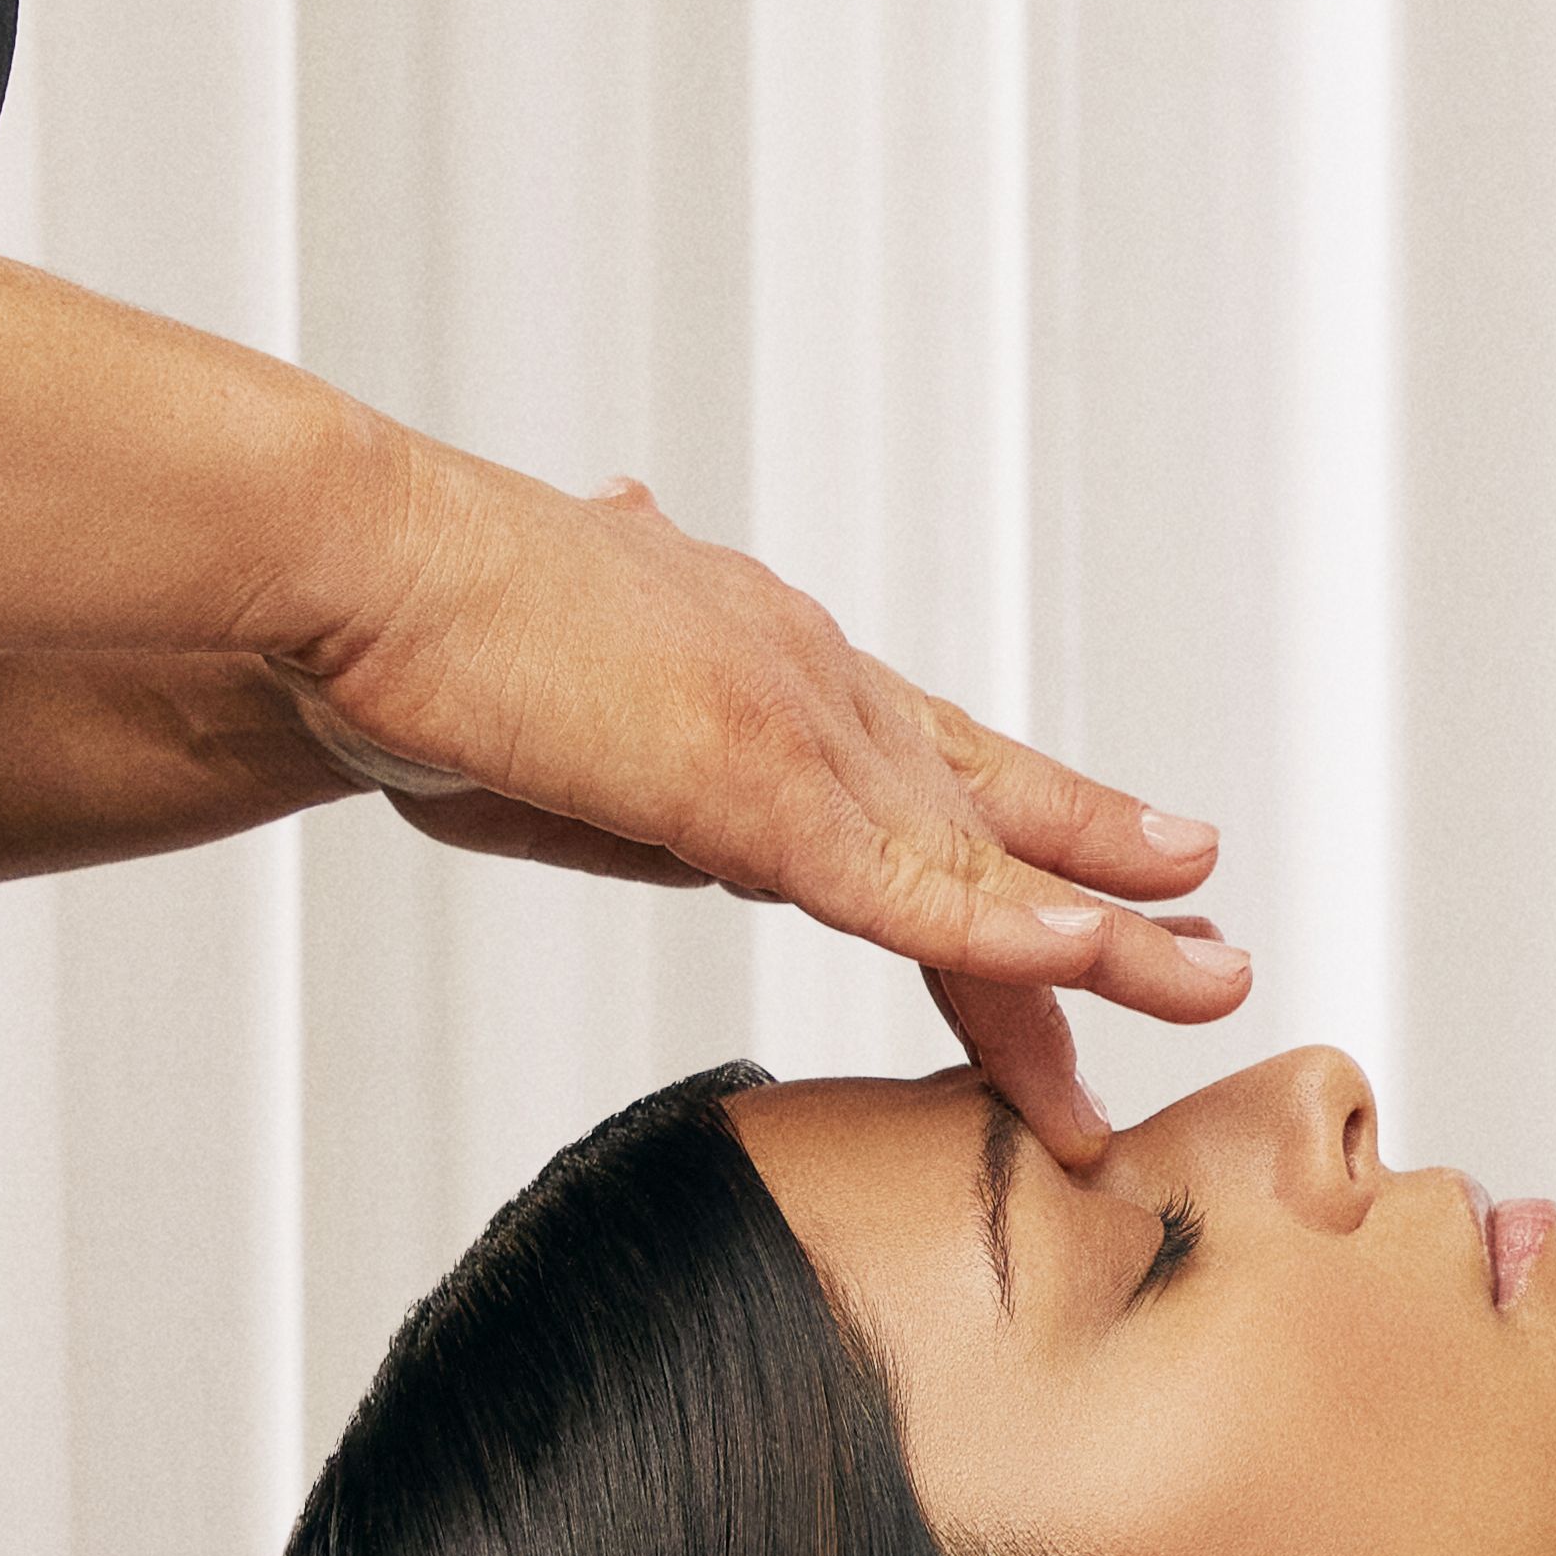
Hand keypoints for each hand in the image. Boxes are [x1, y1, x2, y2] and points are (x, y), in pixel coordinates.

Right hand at [278, 460, 1242, 1161]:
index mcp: (770, 670)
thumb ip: (634, 717)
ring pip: (979, 862)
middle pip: (987, 818)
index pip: (933, 767)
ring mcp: (795, 733)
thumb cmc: (421, 646)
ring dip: (1100, 936)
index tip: (1125, 867)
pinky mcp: (755, 788)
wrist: (347, 579)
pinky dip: (1007, 931)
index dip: (1034, 827)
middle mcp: (812, 686)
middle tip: (1209, 949)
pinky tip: (1090, 961)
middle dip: (1104, 892)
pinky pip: (907, 885)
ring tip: (1206, 977)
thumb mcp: (564, 708)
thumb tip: (651, 638)